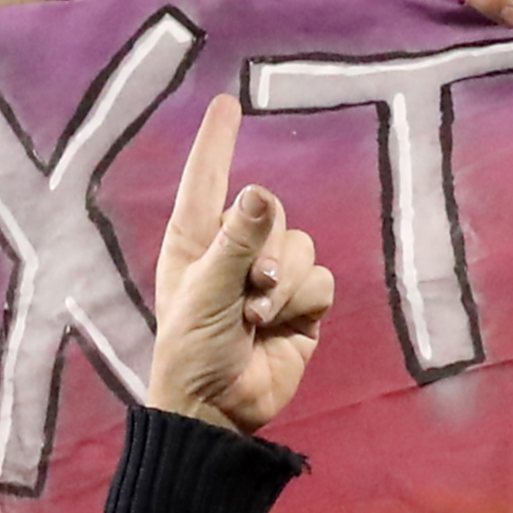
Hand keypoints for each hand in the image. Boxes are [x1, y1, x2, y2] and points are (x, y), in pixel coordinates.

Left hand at [144, 99, 332, 433]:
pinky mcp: (302, 305)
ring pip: (302, 247)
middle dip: (265, 255)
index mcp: (196, 240)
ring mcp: (272, 278)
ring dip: (283, 284)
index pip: (207, 179)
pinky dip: (302, 303)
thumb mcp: (206, 291)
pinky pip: (320, 279)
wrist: (219, 410)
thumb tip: (261, 192)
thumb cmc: (192, 350)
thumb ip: (236, 241)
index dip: (218, 141)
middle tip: (245, 293)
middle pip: (274, 217)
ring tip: (256, 318)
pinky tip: (279, 328)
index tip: (226, 102)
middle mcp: (236, 250)